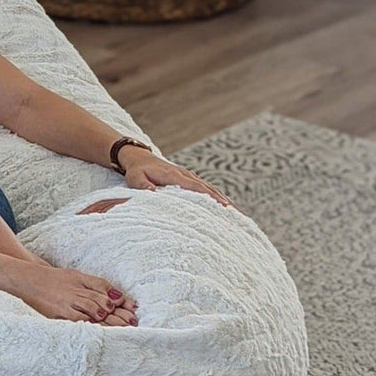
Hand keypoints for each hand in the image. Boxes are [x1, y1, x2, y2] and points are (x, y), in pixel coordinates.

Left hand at [120, 147, 238, 209]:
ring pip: (212, 190)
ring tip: (240, 216)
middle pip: (210, 190)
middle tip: (241, 217)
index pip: (197, 188)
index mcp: (175, 176)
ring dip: (226, 202)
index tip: (225, 207)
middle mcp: (186, 175)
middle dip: (226, 203)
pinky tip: (227, 209)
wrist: (138, 158)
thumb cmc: (136, 171)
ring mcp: (189, 177)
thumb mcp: (135, 178)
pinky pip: (207, 190)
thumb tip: (154, 194)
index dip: (211, 197)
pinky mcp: (189, 180)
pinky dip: (218, 198)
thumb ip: (143, 186)